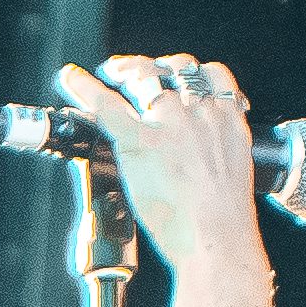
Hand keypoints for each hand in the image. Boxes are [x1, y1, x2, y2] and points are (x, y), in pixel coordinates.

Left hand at [68, 51, 272, 296]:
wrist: (216, 239)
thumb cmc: (225, 221)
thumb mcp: (233, 172)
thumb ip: (213, 151)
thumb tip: (194, 152)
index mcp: (227, 120)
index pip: (211, 75)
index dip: (189, 70)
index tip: (174, 73)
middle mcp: (199, 113)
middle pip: (174, 69)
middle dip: (153, 66)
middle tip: (134, 72)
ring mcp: (169, 124)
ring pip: (144, 77)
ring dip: (127, 70)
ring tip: (113, 72)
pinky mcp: (140, 141)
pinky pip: (107, 105)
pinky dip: (85, 88)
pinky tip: (72, 78)